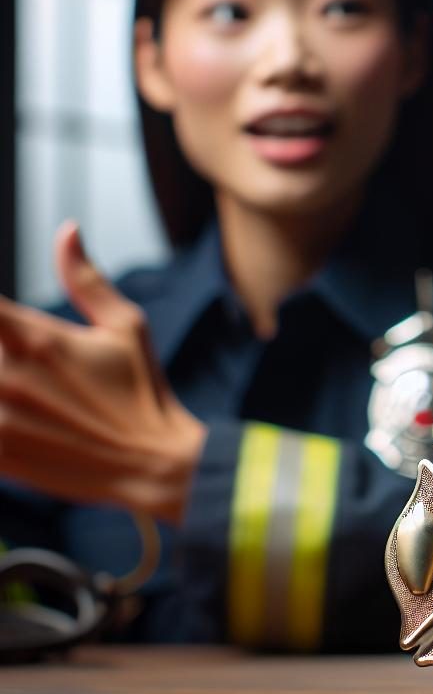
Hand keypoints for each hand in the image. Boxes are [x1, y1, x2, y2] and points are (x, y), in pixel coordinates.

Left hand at [0, 222, 206, 523]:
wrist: (155, 464)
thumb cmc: (143, 392)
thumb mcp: (127, 327)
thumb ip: (86, 279)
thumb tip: (67, 229)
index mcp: (36, 337)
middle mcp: (8, 375)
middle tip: (11, 360)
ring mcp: (1, 418)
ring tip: (9, 384)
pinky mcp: (0, 455)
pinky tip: (11, 411)